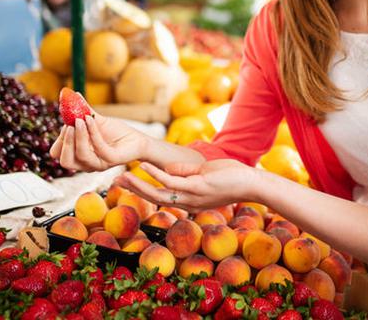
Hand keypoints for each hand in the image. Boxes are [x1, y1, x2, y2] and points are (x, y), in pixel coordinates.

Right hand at [49, 114, 147, 171]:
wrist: (137, 139)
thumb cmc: (116, 133)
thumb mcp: (95, 120)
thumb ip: (82, 110)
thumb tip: (71, 95)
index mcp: (78, 155)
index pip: (58, 154)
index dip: (59, 140)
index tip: (65, 123)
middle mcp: (86, 163)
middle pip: (65, 161)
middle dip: (65, 141)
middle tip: (70, 124)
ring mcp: (100, 164)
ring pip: (81, 155)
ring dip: (79, 136)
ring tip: (81, 119)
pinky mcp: (112, 160)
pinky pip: (99, 148)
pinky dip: (93, 132)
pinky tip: (91, 119)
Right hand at [113, 160, 258, 212]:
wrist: (251, 183)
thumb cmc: (231, 177)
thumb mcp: (204, 174)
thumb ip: (186, 172)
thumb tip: (167, 169)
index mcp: (189, 201)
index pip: (162, 198)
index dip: (144, 192)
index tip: (127, 184)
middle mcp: (188, 203)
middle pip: (155, 198)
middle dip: (134, 191)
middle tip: (115, 182)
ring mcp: (192, 196)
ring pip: (159, 193)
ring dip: (138, 185)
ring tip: (121, 175)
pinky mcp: (198, 187)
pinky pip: (171, 181)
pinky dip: (155, 174)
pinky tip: (143, 165)